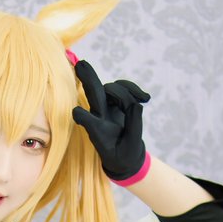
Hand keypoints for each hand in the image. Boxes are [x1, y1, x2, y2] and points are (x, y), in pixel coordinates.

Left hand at [71, 60, 149, 180]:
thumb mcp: (131, 148)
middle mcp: (99, 117)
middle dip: (88, 79)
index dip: (83, 116)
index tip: (76, 113)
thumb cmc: (124, 156)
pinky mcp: (115, 103)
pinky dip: (134, 90)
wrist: (124, 157)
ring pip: (111, 89)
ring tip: (143, 100)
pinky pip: (123, 88)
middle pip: (93, 94)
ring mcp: (106, 108)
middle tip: (80, 64)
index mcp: (98, 132)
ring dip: (127, 91)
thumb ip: (134, 127)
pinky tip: (146, 99)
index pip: (88, 122)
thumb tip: (136, 105)